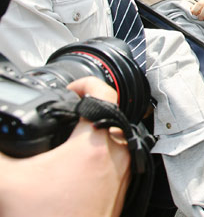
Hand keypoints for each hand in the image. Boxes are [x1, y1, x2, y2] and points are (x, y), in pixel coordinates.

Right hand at [0, 77, 130, 216]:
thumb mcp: (7, 184)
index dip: (87, 83)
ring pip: (115, 137)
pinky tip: (74, 164)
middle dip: (88, 109)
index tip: (71, 87)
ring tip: (69, 134)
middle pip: (110, 114)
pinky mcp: (119, 192)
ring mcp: (121, 175)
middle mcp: (116, 156)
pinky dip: (99, 154)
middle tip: (67, 110)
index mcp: (94, 146)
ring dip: (94, 132)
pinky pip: (115, 160)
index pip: (104, 93)